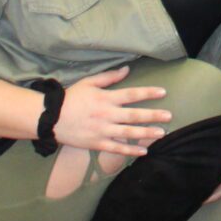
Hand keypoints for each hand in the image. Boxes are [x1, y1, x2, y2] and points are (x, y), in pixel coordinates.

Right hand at [53, 65, 170, 157]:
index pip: (131, 94)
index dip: (148, 93)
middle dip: (153, 115)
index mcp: (105, 98)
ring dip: (146, 133)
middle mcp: (107, 114)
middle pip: (134, 115)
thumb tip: (126, 69)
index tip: (163, 92)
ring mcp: (102, 130)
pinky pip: (116, 148)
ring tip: (161, 133)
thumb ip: (109, 77)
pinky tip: (143, 152)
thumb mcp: (88, 83)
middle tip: (169, 116)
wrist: (50, 118)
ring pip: (128, 133)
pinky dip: (130, 151)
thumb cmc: (70, 98)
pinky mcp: (97, 143)